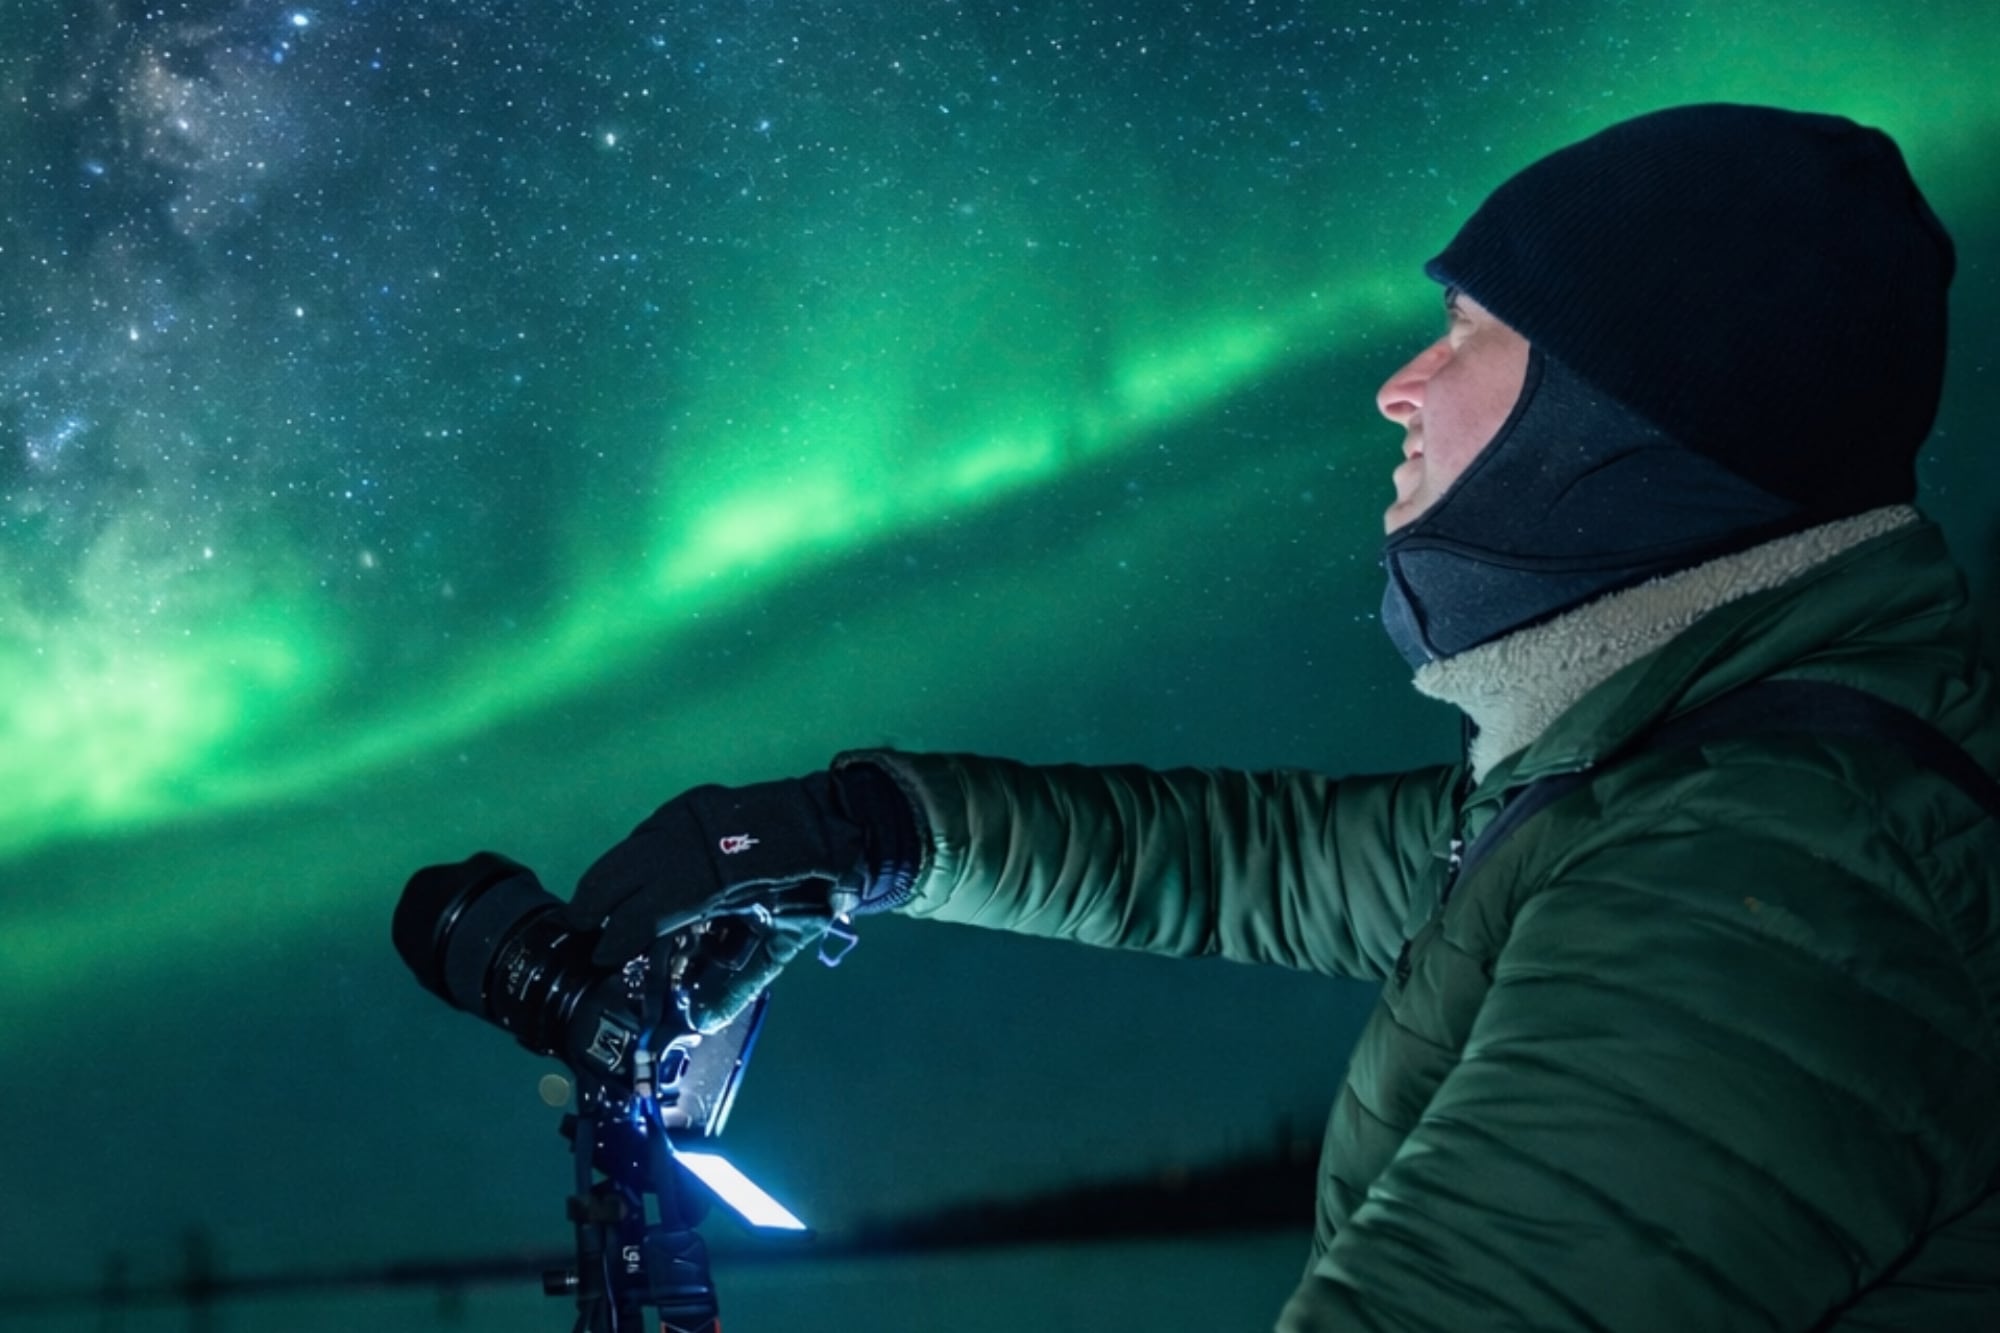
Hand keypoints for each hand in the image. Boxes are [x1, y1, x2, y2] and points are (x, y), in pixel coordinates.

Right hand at [565, 766, 918, 1029]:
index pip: (650, 911)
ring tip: (592, 907)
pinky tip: (627, 877)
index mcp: (719, 879)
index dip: (619, 936)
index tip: (599, 956)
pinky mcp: (698, 801)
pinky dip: (632, 855)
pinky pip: (650, 830)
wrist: (842, 822)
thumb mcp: (787, 938)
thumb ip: (743, 979)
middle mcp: (698, 840)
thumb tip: (706, 1021)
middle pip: (626, 872)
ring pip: (633, 848)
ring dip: (609, 878)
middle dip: (595, 902)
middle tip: (576, 930)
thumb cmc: (817, 887)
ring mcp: (695, 814)